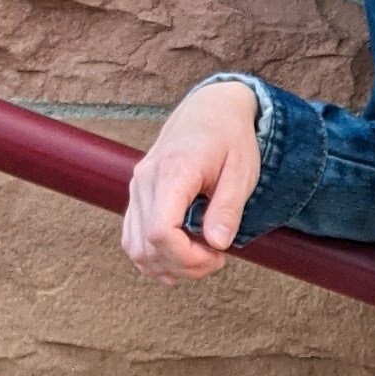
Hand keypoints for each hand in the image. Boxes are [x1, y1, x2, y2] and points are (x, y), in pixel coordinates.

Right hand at [121, 77, 260, 283]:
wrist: (210, 109)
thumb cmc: (230, 138)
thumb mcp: (242, 171)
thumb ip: (228, 208)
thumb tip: (218, 244)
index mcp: (174, 171)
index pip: (161, 231)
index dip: (187, 257)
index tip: (218, 255)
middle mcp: (146, 180)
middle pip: (148, 245)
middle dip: (184, 265)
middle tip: (216, 258)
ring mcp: (137, 187)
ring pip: (135, 247)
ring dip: (168, 265)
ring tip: (200, 256)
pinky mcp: (137, 195)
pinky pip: (132, 238)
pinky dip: (153, 256)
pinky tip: (178, 259)